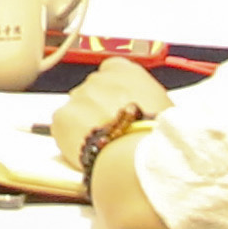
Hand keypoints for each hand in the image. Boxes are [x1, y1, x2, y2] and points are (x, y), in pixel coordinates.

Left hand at [46, 57, 172, 178]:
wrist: (137, 157)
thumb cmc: (157, 137)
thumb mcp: (165, 110)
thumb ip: (148, 101)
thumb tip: (147, 110)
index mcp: (127, 71)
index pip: (112, 71)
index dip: (114, 92)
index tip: (118, 107)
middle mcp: (99, 78)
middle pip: (92, 91)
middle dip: (97, 109)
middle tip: (111, 131)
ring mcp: (78, 96)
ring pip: (76, 109)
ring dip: (83, 123)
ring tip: (102, 145)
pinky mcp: (61, 116)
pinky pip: (62, 126)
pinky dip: (69, 137)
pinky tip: (86, 149)